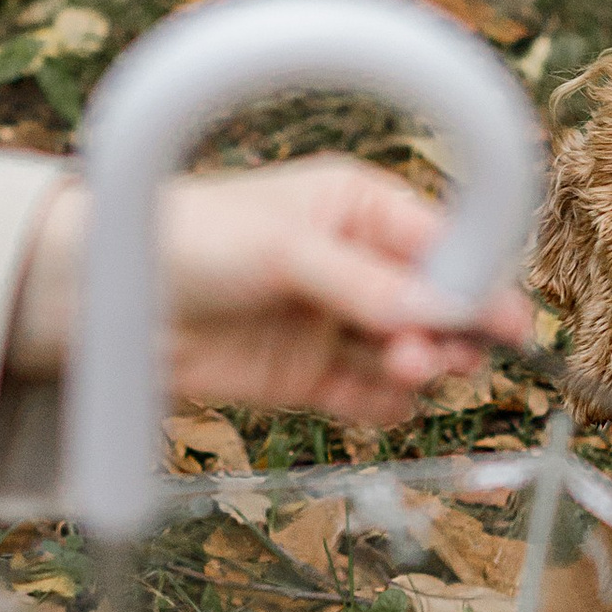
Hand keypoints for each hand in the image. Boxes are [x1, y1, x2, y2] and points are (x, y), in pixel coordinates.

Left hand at [9, 158, 530, 430]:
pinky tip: (383, 398)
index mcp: (361, 207)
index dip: (480, 279)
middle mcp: (359, 265)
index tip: (507, 318)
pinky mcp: (309, 377)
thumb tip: (446, 310)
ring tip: (407, 367)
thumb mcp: (284, 249)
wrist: (105, 297)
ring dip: (422, 366)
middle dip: (454, 328)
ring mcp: (335, 323)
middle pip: (440, 304)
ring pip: (413, 354)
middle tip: (443, 350)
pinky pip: (371, 398)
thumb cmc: (188, 238)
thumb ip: (366, 284)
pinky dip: (386, 404)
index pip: (446, 241)